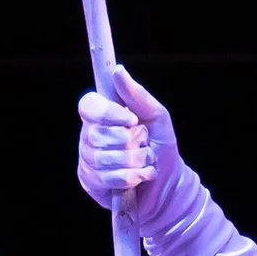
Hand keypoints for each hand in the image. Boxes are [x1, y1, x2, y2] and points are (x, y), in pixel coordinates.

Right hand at [75, 65, 181, 218]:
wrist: (169, 184)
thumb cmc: (161, 148)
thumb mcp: (157, 118)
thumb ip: (138, 96)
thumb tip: (117, 71)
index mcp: (102, 117)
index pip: (89, 106)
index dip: (109, 113)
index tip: (132, 120)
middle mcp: (89, 136)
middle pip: (98, 134)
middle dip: (130, 142)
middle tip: (144, 146)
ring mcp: (87, 160)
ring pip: (104, 158)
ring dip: (135, 161)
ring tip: (144, 162)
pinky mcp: (91, 182)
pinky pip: (108, 178)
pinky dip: (132, 177)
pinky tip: (140, 177)